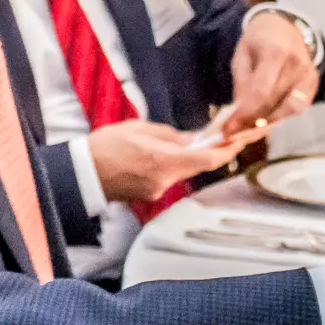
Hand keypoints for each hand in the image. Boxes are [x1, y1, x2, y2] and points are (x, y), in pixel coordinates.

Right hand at [86, 119, 260, 201]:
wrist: (81, 174)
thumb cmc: (104, 148)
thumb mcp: (139, 130)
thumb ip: (169, 135)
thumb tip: (191, 139)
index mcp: (164, 161)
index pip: (209, 158)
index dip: (230, 149)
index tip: (243, 140)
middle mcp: (166, 180)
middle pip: (196, 165)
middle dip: (204, 149)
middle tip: (212, 134)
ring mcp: (158, 191)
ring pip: (180, 171)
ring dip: (181, 157)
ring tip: (163, 142)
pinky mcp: (149, 195)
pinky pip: (165, 177)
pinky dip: (165, 166)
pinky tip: (148, 155)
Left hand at [223, 12, 318, 136]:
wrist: (283, 26)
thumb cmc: (258, 41)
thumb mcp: (242, 55)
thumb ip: (242, 84)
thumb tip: (238, 115)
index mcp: (276, 52)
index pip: (262, 92)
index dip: (245, 114)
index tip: (228, 129)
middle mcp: (297, 64)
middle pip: (275, 103)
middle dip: (252, 122)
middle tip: (233, 133)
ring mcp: (309, 75)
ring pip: (289, 110)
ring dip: (267, 122)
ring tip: (247, 127)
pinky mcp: (314, 83)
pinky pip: (298, 107)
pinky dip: (280, 116)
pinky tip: (265, 120)